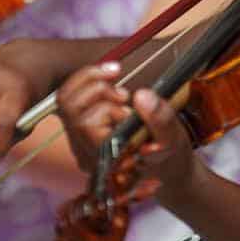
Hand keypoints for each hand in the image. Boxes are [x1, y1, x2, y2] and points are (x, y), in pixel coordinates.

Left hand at [56, 65, 196, 199]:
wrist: (162, 164)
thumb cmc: (168, 154)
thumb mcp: (173, 139)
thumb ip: (160, 120)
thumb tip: (141, 96)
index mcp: (106, 161)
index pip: (87, 125)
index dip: (107, 107)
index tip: (130, 102)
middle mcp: (86, 153)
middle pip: (71, 108)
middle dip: (99, 90)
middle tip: (125, 95)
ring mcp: (78, 142)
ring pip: (66, 99)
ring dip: (91, 81)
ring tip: (118, 84)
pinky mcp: (78, 128)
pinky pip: (69, 97)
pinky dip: (86, 79)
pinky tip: (109, 76)